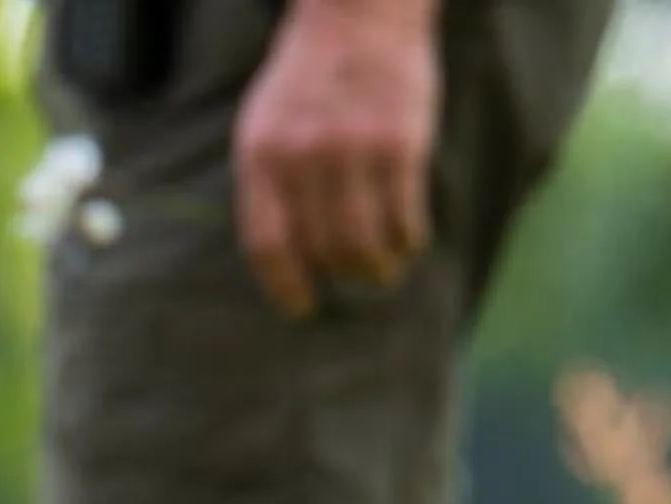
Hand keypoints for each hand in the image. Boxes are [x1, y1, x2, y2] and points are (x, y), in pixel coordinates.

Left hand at [233, 0, 438, 316]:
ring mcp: (352, 151)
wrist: (357, 13)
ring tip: (385, 271)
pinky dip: (408, 240)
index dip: (285, 286)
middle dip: (340, 276)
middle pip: (321, 249)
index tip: (302, 306)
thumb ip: (268, 182)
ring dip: (377, 269)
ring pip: (364, 243)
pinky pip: (404, 216)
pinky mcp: (400, 144)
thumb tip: (282, 254)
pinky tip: (409, 241)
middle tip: (355, 281)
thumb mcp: (264, 122)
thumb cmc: (309, 75)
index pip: (267, 244)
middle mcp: (303, 157)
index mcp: (261, 155)